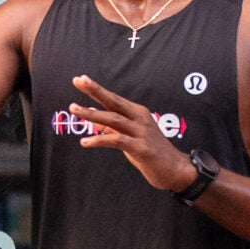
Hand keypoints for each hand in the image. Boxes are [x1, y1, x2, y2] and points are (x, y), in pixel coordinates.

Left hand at [70, 76, 194, 192]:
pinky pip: (117, 140)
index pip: (113, 99)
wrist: (175, 169)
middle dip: (95, 90)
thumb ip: (113, 128)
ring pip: (113, 119)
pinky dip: (99, 140)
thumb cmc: (151, 153)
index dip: (97, 89)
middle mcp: (140, 119)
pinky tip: (85, 142)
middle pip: (114, 101)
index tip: (80, 79)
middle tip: (78, 80)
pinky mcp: (141, 148)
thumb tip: (95, 120)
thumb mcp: (130, 137)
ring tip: (74, 109)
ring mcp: (141, 132)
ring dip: (92, 114)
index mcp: (138, 113)